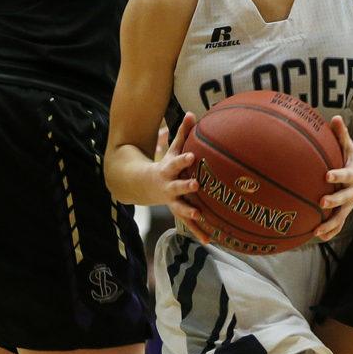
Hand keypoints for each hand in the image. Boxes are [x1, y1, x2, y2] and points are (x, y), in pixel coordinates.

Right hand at [157, 112, 212, 244]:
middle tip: (196, 184)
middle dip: (186, 186)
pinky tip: (210, 240)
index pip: (176, 163)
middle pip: (178, 186)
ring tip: (201, 216)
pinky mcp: (178, 212)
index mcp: (169, 170)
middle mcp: (169, 186)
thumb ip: (182, 133)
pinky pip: (189, 223)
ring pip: (182, 208)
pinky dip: (198, 232)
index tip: (192, 156)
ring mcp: (173, 201)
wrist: (143, 186)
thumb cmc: (165, 164)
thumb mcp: (171, 149)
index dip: (183, 160)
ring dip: (191, 212)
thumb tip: (192, 113)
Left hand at [314, 116, 352, 241]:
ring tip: (316, 231)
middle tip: (321, 202)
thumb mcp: (350, 146)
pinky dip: (331, 231)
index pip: (345, 174)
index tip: (326, 175)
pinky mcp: (347, 211)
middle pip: (345, 198)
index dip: (337, 175)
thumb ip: (341, 134)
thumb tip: (334, 117)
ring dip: (330, 224)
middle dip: (334, 201)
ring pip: (342, 216)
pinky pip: (340, 223)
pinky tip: (318, 237)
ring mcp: (351, 203)